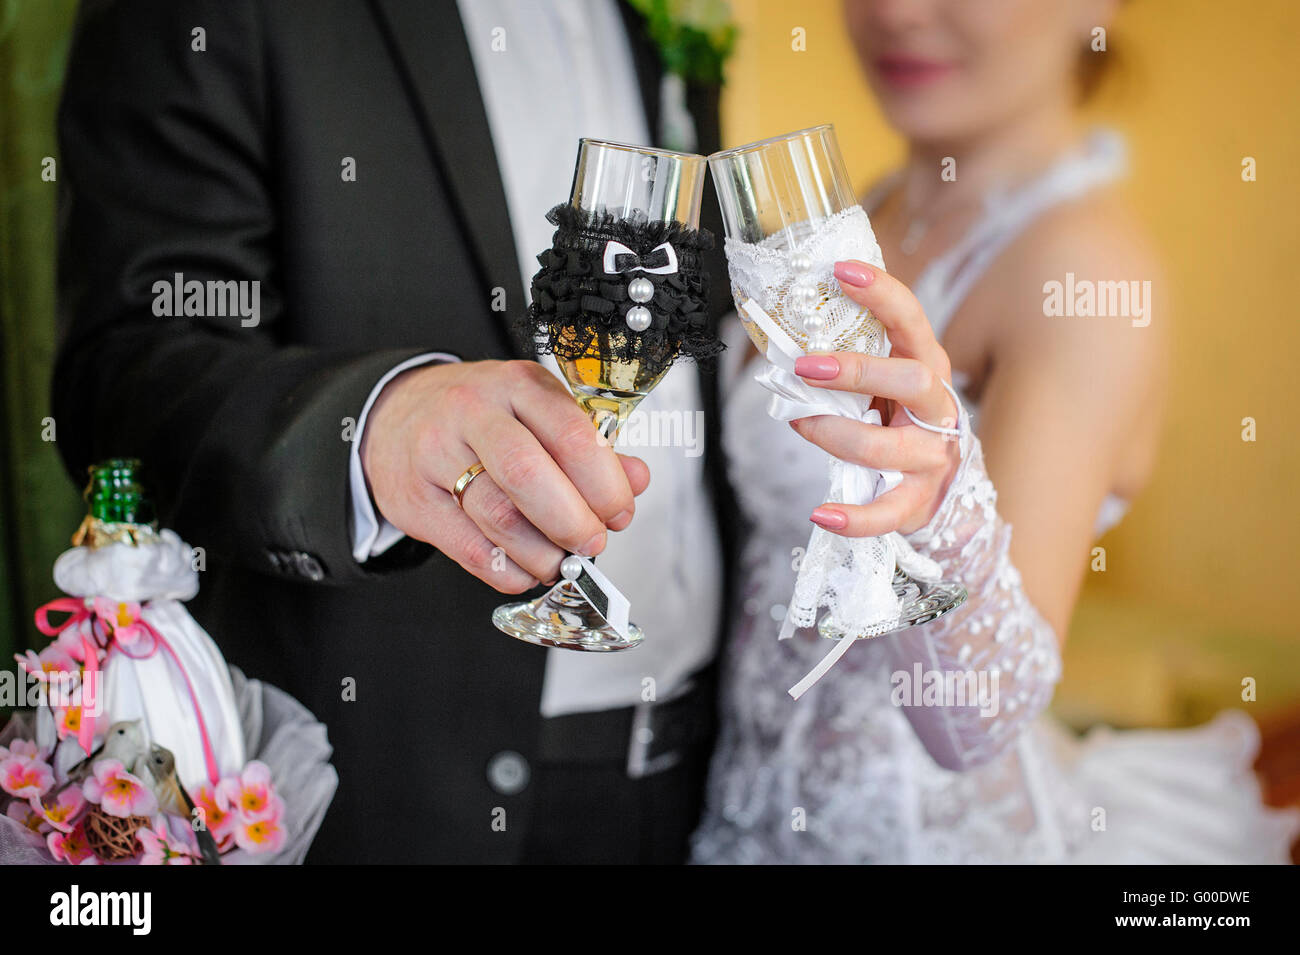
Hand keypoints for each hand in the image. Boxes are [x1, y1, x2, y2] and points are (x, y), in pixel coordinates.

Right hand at [361, 359, 648, 592]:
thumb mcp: (535, 411)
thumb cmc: (480, 417)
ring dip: (541, 553)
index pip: (572, 436)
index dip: (606, 485)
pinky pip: (469, 548)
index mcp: (518, 385)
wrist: (395, 413)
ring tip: (560, 561)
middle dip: (574, 522)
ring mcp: (436, 454)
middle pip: (530, 476)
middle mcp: (474, 413)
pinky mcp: (414, 499)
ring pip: (498, 516)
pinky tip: (524, 569)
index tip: (619, 513)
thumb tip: (636, 479)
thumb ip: (589, 445)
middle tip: (592, 544)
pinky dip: (507, 570)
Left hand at [788, 259, 960, 536]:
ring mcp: (933, 457)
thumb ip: (849, 362)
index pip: (911, 320)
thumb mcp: (882, 385)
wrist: (939, 490)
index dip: (881, 292)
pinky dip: (853, 518)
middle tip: (803, 366)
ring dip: (835, 434)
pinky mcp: (919, 501)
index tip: (841, 270)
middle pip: (912, 380)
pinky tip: (820, 514)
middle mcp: (938, 409)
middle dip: (855, 371)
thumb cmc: (896, 422)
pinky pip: (886, 513)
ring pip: (887, 447)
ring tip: (800, 424)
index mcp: (926, 366)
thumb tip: (783, 336)